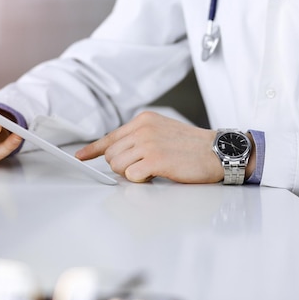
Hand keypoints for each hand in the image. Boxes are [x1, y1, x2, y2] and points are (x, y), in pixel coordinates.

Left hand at [75, 111, 222, 182]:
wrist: (218, 151)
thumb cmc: (192, 146)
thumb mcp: (162, 131)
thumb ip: (139, 138)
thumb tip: (116, 153)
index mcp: (144, 120)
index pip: (110, 136)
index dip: (93, 149)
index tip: (81, 156)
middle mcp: (143, 129)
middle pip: (111, 154)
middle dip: (123, 166)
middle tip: (144, 167)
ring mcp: (148, 143)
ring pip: (118, 166)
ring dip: (132, 173)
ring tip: (153, 169)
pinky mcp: (155, 160)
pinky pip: (131, 175)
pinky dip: (141, 179)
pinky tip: (156, 174)